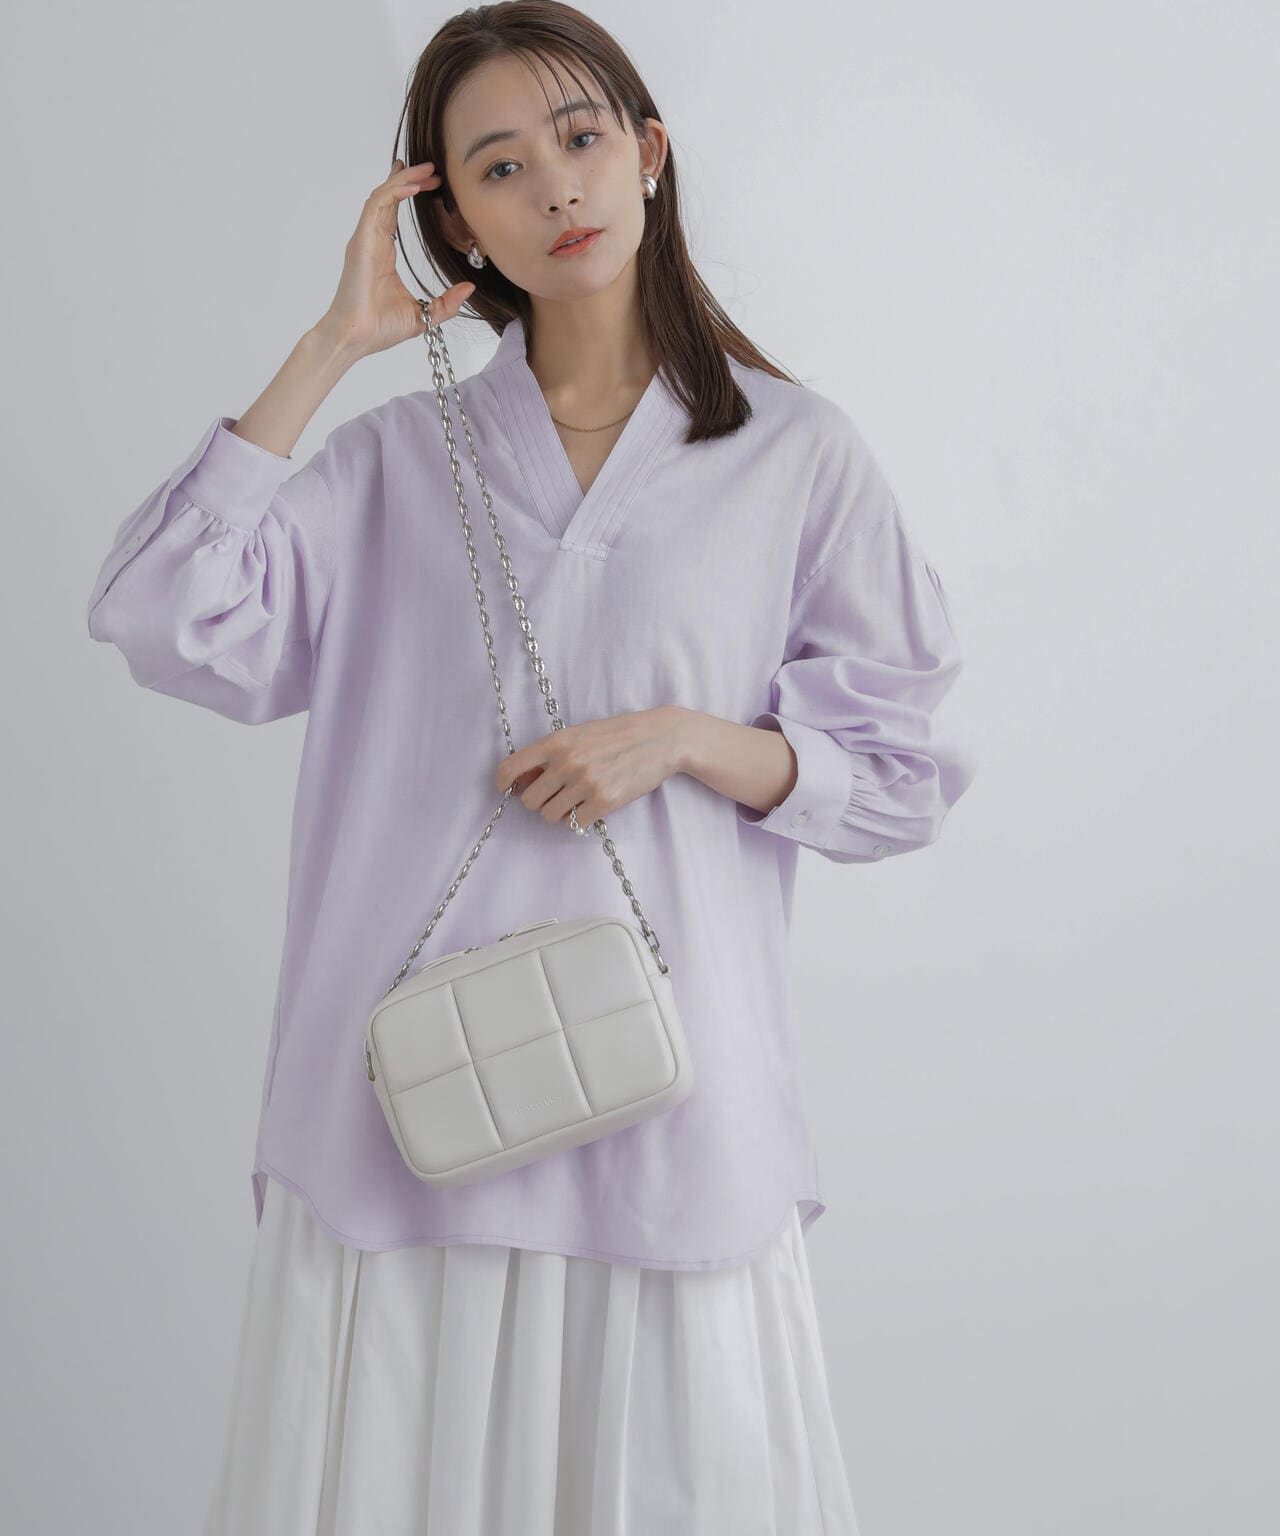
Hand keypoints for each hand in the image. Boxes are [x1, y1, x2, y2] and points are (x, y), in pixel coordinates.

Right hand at [317, 158, 474, 360]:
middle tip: (434, 169)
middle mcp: (372, 240)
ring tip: (426, 170)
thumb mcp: (425, 314)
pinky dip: (394, 192)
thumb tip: (469, 288)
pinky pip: (376, 207)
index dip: (411, 193)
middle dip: (410, 179)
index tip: (433, 184)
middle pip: (389, 197)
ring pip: (382, 196)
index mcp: (383, 252)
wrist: (356, 338)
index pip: (394, 211)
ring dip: (404, 179)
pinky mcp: (360, 242)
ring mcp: (364, 239)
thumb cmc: (380, 328)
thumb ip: (446, 302)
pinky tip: (413, 187)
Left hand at [495, 708, 687, 829]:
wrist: (659, 738)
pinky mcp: (604, 802)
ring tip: (577, 800)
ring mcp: (585, 783)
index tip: (507, 790)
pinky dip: (580, 819)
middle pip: (530, 800)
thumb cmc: (617, 735)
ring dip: (560, 812)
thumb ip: (550, 755)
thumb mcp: (579, 735)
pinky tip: (592, 805)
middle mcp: (567, 763)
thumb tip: (521, 780)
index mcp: (557, 743)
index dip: (503, 783)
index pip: (511, 767)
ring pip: (550, 816)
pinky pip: (575, 823)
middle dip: (540, 801)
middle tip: (557, 795)